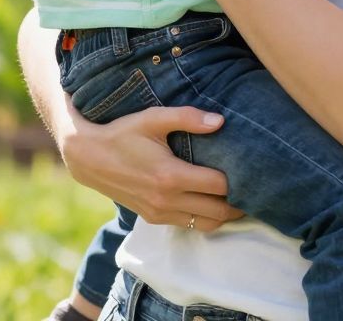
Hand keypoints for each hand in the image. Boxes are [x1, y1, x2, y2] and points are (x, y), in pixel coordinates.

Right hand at [60, 105, 244, 230]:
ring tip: (236, 197)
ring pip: (206, 224)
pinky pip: (190, 225)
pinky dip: (205, 217)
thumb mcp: (152, 118)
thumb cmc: (123, 133)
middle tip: (254, 188)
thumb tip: (220, 121)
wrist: (89, 158)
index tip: (252, 169)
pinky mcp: (153, 218)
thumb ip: (187, 117)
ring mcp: (160, 212)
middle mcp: (167, 200)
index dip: (239, 179)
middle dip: (239, 202)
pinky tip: (211, 200)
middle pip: (218, 211)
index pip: (219, 186)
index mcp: (171, 175)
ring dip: (224, 214)